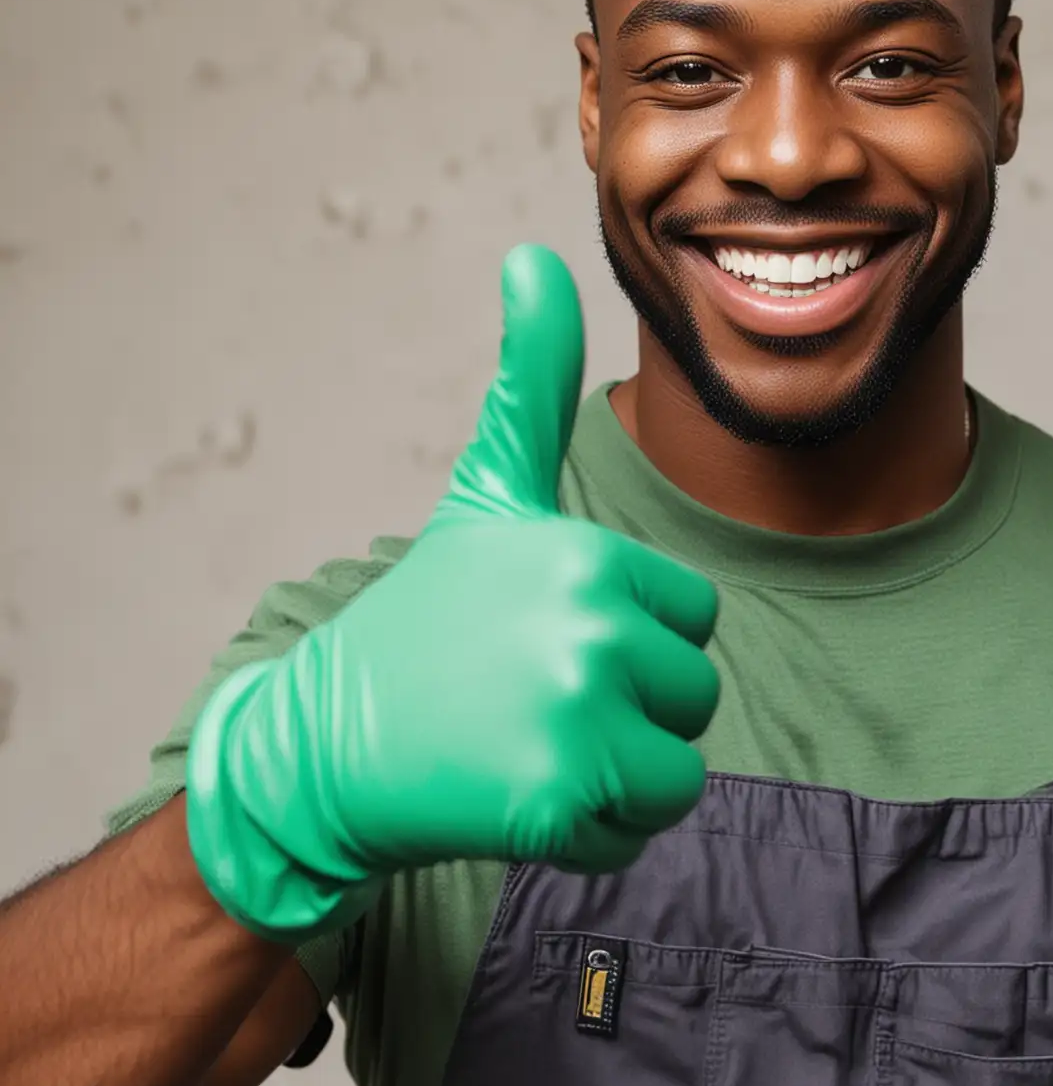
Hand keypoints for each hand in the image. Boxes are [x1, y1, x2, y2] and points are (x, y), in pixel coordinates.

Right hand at [186, 245, 720, 941]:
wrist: (328, 741)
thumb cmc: (425, 619)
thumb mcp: (487, 494)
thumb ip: (530, 383)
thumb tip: (533, 253)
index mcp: (587, 552)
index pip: (689, 617)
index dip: (628, 638)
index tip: (545, 638)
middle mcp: (590, 625)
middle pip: (692, 693)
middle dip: (626, 711)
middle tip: (530, 700)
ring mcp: (575, 713)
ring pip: (676, 768)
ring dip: (614, 777)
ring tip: (526, 745)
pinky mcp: (558, 797)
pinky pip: (638, 829)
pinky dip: (590, 831)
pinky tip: (517, 798)